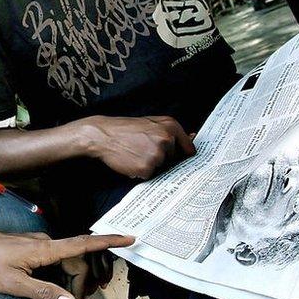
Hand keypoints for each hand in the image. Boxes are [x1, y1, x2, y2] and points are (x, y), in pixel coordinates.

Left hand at [0, 231, 134, 298]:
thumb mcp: (14, 284)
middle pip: (77, 263)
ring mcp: (39, 245)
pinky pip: (56, 262)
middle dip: (81, 287)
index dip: (108, 241)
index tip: (129, 238)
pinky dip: (60, 278)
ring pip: (66, 264)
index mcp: (44, 249)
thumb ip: (44, 293)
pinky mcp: (33, 249)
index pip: (83, 244)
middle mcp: (45, 243)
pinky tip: (53, 291)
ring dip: (70, 284)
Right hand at [81, 115, 195, 178]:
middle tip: (143, 149)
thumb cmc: (127, 129)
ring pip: (162, 167)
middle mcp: (167, 139)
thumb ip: (172, 131)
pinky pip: (150, 175)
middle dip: (162, 158)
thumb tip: (194, 136)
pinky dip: (141, 171)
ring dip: (151, 165)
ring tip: (136, 153)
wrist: (104, 135)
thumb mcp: (151, 123)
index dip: (184, 156)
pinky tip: (132, 161)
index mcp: (170, 126)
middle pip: (174, 160)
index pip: (189, 148)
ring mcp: (157, 154)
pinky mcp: (147, 168)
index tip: (181, 160)